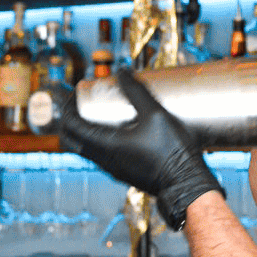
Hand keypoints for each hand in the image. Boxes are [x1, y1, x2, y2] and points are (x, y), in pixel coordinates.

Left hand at [58, 69, 223, 230]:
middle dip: (71, 119)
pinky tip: (120, 132)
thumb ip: (137, 92)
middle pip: (71, 140)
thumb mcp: (156, 115)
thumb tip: (122, 72)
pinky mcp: (124, 173)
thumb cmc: (173, 152)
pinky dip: (98, 142)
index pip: (71, 125)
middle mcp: (104, 160)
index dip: (69, 105)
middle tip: (84, 103)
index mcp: (105, 146)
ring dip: (85, 131)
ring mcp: (113, 169)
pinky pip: (101, 156)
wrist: (187, 184)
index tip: (78, 93)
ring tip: (100, 115)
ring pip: (85, 150)